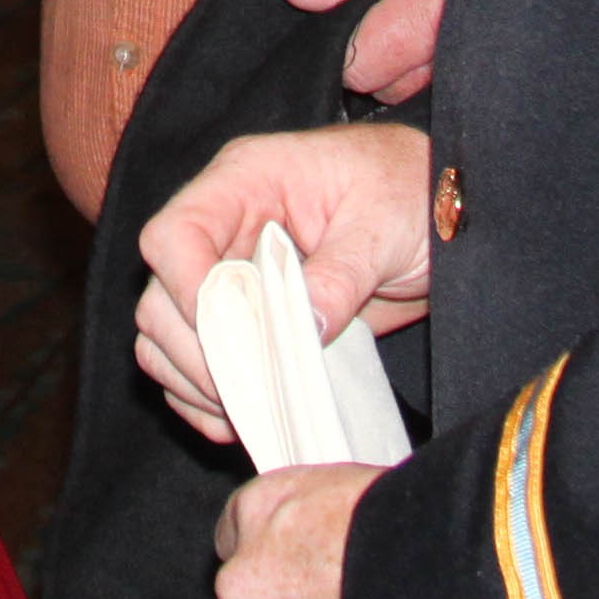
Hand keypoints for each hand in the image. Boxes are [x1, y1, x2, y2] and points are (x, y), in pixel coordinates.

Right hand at [136, 123, 434, 443]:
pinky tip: (243, 418)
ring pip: (165, 335)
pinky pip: (191, 362)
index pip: (175, 234)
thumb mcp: (383, 225)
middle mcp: (225, 228)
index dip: (186, 291)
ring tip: (248, 412)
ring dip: (196, 383)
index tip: (230, 340)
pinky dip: (204, 397)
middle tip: (249, 394)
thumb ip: (341, 274)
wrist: (437, 210)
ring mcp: (231, 274)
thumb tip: (304, 328)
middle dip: (197, 355)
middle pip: (161, 296)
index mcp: (246, 181)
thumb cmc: (407, 190)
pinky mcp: (246, 317)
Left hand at [274, 0, 469, 101]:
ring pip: (411, 90)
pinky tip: (431, 29)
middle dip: (371, 50)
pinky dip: (426, 63)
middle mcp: (459, 57)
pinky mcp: (490, 75)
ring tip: (410, 7)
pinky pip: (440, 85)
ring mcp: (479, 72)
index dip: (342, 42)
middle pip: (384, 86)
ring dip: (399, 58)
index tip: (349, 8)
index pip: (360, 65)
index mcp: (431, 14)